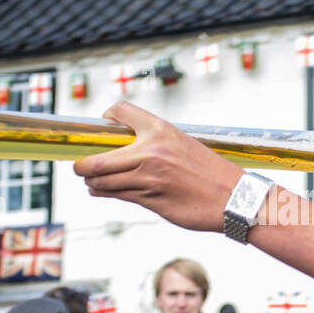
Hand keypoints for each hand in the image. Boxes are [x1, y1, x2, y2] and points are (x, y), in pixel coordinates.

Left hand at [73, 102, 243, 232]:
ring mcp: (149, 179)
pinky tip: (100, 190)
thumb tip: (126, 143)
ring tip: (91, 180)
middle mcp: (151, 152)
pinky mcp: (150, 201)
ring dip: (92, 181)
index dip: (105, 118)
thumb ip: (154, 142)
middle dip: (82, 165)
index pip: (119, 111)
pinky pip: (116, 195)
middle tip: (79, 166)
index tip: (102, 128)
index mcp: (161, 130)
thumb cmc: (210, 172)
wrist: (234, 199)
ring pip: (103, 181)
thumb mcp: (183, 144)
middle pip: (98, 158)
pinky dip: (103, 192)